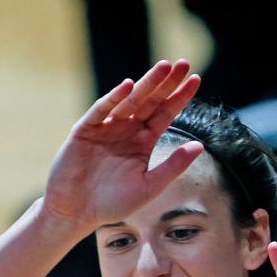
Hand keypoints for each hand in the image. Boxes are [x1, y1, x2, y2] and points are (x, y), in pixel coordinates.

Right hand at [43, 59, 202, 227]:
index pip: (165, 114)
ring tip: (164, 67)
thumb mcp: (149, 186)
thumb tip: (200, 146)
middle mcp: (126, 130)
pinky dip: (114, 98)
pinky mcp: (85, 130)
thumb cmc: (113, 203)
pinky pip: (101, 110)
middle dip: (166, 83)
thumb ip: (173, 166)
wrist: (76, 212)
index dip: (180, 97)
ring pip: (129, 100)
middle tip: (183, 63)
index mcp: (143, 142)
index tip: (195, 79)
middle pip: (151, 101)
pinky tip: (129, 86)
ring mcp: (106, 127)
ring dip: (146, 83)